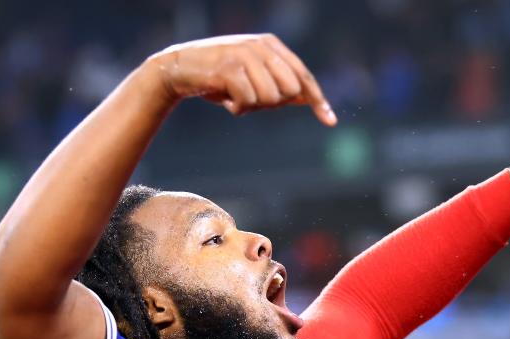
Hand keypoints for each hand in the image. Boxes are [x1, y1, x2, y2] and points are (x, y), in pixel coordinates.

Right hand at [150, 34, 336, 125]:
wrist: (179, 68)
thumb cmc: (219, 76)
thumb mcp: (253, 77)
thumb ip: (279, 85)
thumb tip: (310, 100)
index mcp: (272, 45)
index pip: (303, 77)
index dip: (318, 100)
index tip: (330, 121)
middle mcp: (262, 47)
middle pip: (290, 91)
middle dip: (273, 104)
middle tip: (250, 101)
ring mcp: (245, 55)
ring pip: (270, 99)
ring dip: (252, 107)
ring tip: (236, 97)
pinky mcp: (230, 68)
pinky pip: (248, 101)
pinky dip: (238, 108)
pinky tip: (226, 101)